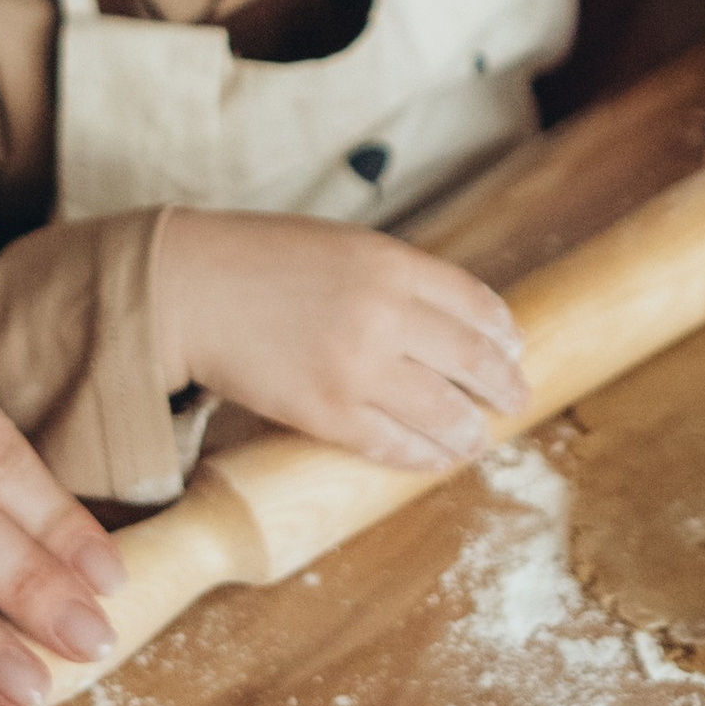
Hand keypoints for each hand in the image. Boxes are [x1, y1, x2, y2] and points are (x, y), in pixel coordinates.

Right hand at [150, 209, 525, 468]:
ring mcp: (356, 368)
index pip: (476, 304)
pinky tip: (433, 459)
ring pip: (441, 412)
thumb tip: (447, 321)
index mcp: (391, 263)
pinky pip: (391, 445)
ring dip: (468, 432)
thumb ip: (395, 278)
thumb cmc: (260, 261)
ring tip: (476, 439)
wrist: (188, 290)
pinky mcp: (325, 413)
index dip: (502, 334)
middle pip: (472, 361)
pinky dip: (421, 456)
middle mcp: (385, 314)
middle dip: (502, 387)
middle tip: (515, 400)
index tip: (513, 348)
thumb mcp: (342, 246)